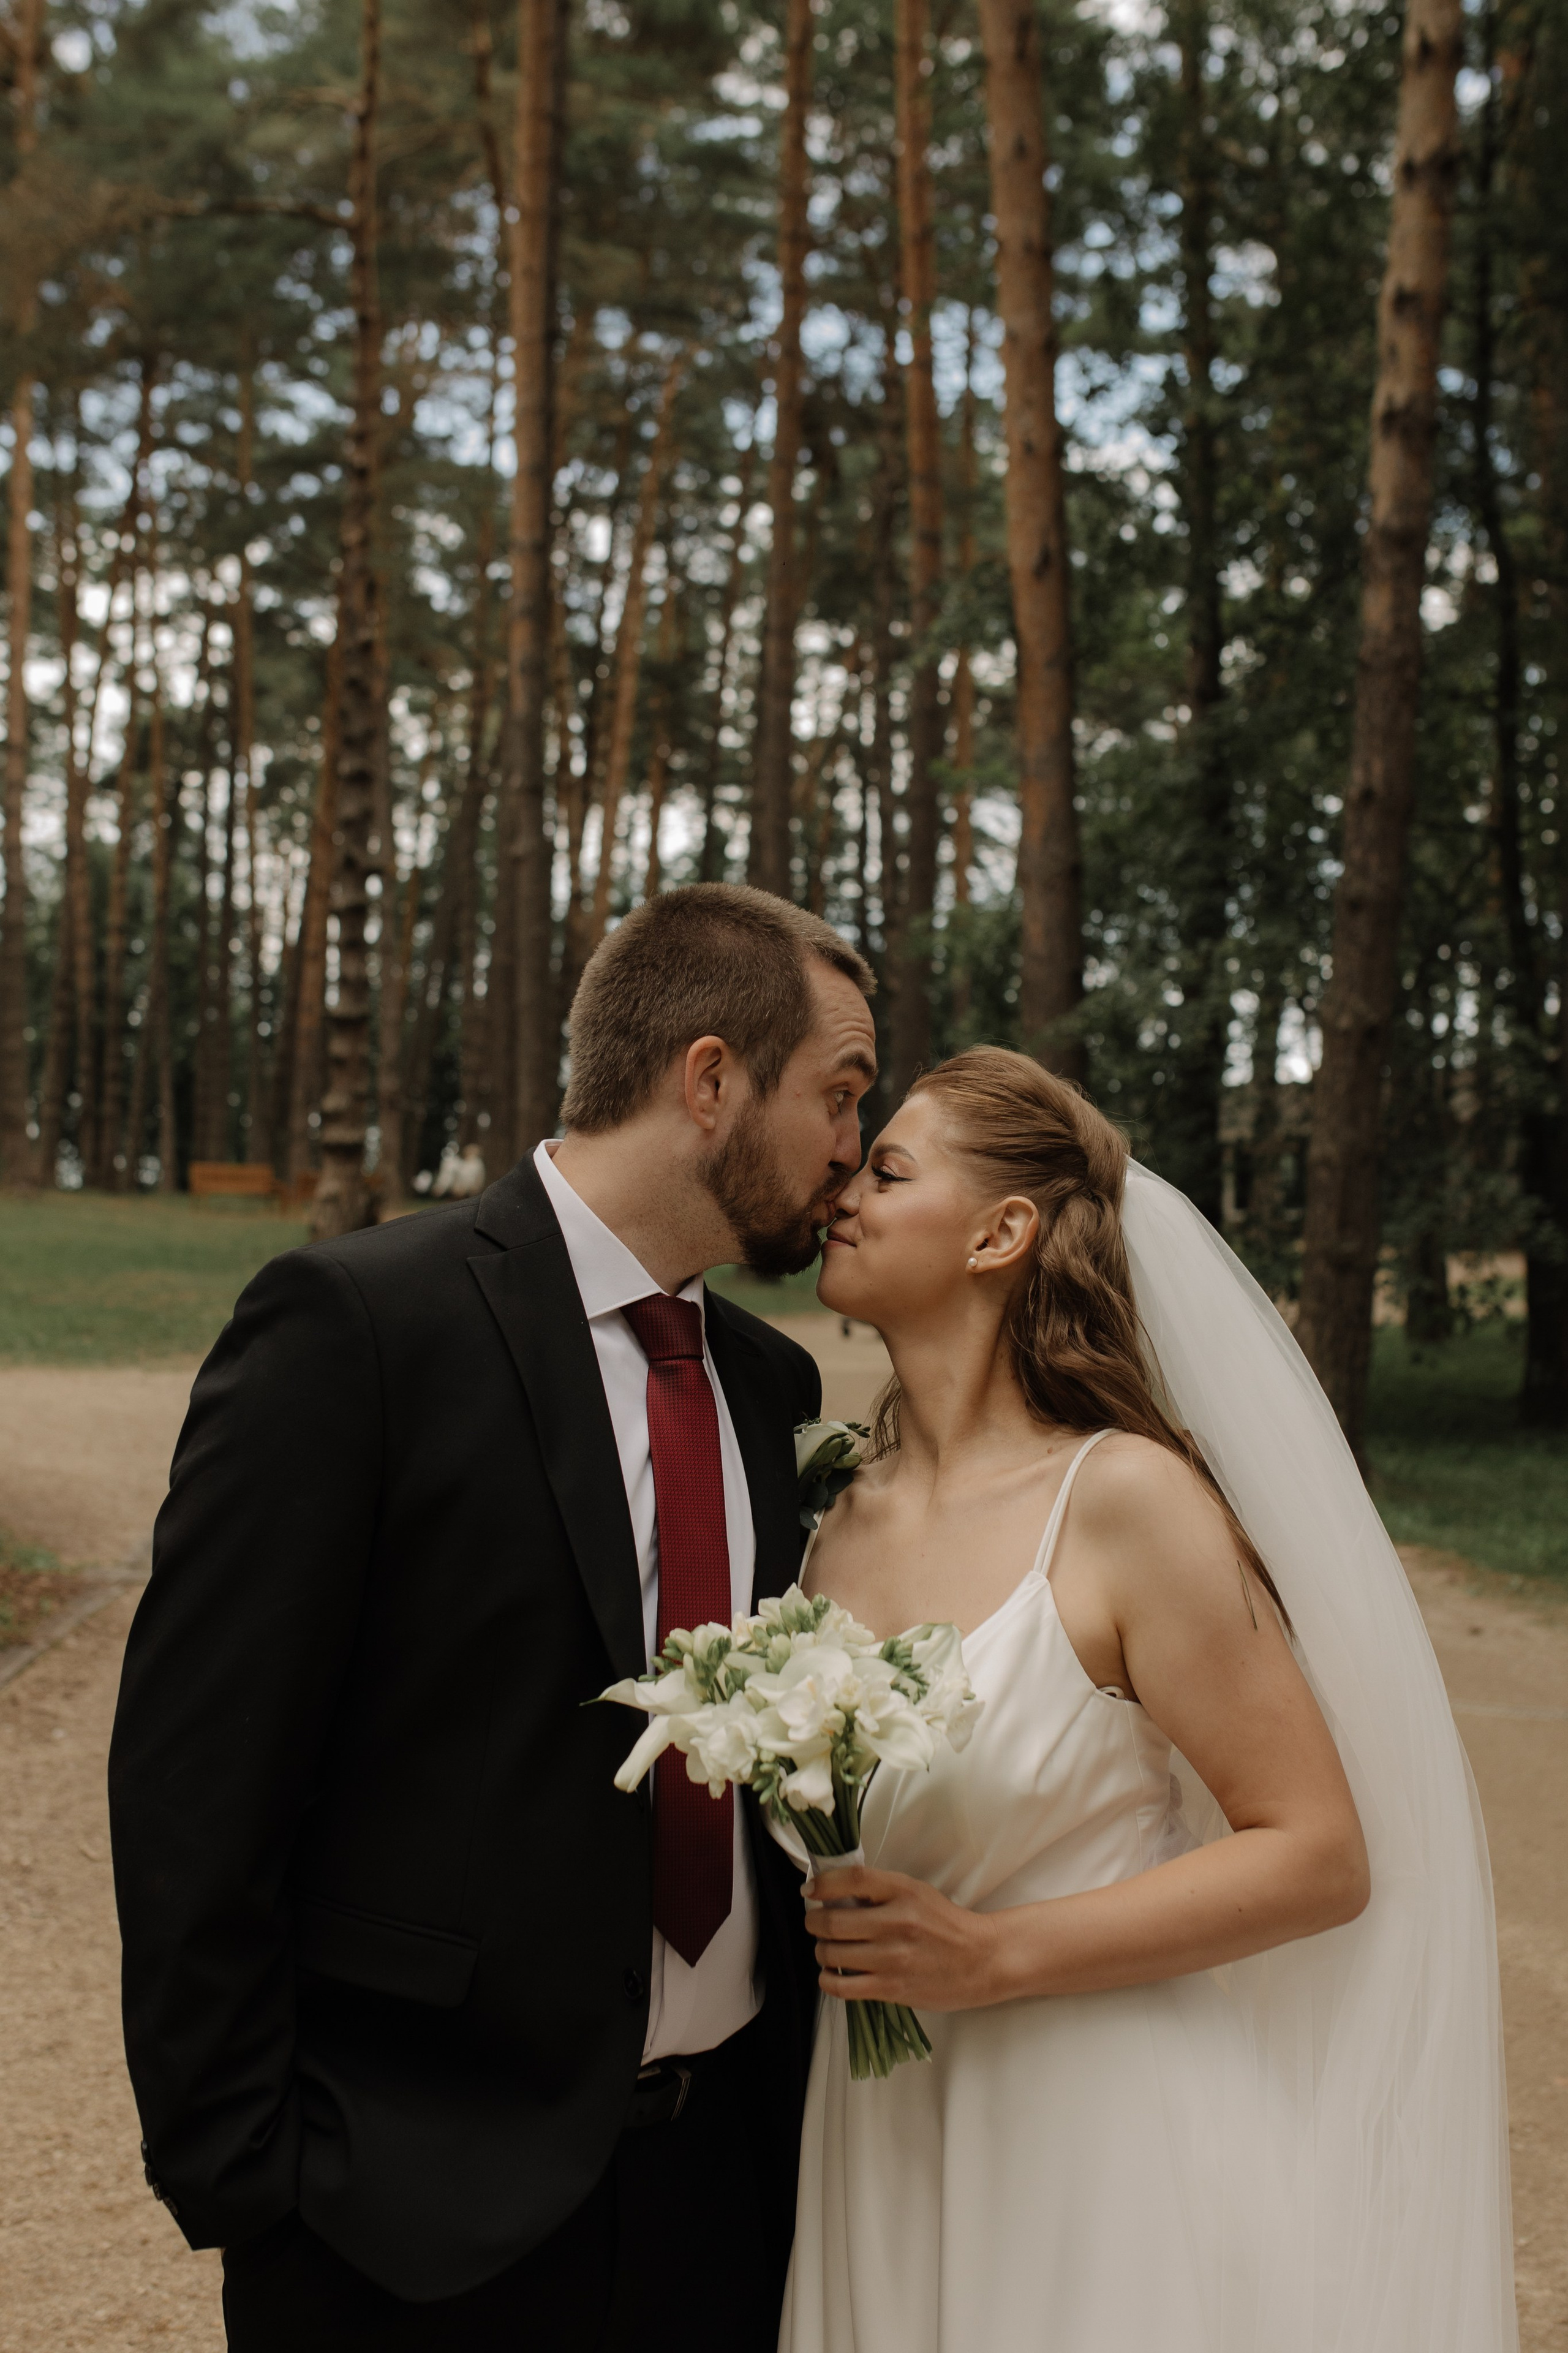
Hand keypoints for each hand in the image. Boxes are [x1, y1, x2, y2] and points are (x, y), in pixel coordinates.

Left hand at [805, 1865, 1000, 2012]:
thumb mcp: (917, 1894)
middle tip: (816, 1924)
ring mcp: (893, 1957)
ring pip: (832, 1954)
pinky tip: (832, 1975)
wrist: (981, 1961)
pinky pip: (843, 1987)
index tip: (811, 1890)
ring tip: (828, 1950)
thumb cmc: (946, 1925)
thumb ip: (880, 1891)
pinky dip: (828, 1980)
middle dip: (814, 1923)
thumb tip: (833, 1894)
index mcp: (904, 1891)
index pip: (851, 1879)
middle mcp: (897, 1922)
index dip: (823, 1883)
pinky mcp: (892, 1988)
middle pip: (832, 1921)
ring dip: (821, 1952)